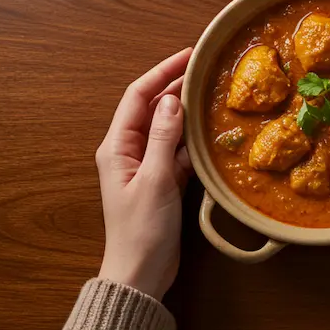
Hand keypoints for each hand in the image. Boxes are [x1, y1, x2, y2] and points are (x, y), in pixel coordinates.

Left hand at [95, 48, 194, 299]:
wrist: (140, 273)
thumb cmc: (142, 229)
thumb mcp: (155, 179)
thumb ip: (162, 137)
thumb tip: (172, 99)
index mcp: (116, 146)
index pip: (138, 95)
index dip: (162, 72)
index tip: (189, 55)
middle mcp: (127, 150)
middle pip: (152, 107)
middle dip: (176, 86)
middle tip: (206, 70)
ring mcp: (145, 165)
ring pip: (167, 127)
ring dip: (187, 111)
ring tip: (212, 93)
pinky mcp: (162, 180)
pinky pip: (177, 149)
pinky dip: (192, 138)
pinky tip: (211, 130)